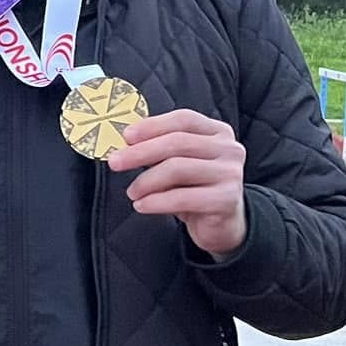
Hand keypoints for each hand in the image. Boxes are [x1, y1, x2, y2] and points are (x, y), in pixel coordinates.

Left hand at [107, 110, 247, 257]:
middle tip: (115, 162)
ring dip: (146, 181)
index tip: (126, 136)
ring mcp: (230, 173)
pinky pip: (183, 197)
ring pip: (177, 168)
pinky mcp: (226, 199)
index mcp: (218, 132)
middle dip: (140, 152)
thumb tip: (126, 144)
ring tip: (132, 192)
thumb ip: (161, 149)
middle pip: (177, 143)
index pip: (183, 120)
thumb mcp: (180, 163)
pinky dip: (156, 201)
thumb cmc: (196, 189)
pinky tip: (141, 205)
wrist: (222, 225)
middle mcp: (229, 149)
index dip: (152, 126)